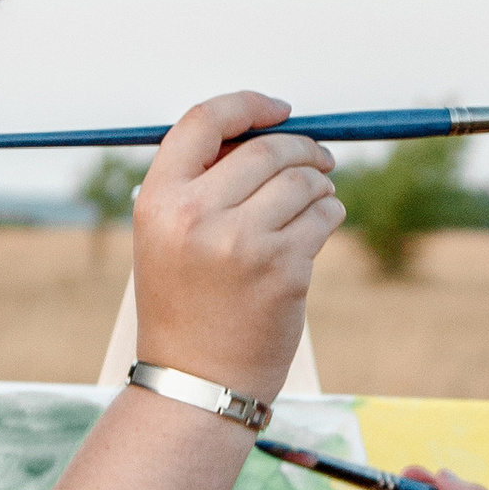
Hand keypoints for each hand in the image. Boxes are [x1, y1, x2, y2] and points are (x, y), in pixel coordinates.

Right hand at [130, 92, 343, 398]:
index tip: (279, 109)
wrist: (196, 383)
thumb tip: (267, 136)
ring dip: (320, 184)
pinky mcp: (284, 269)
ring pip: (302, 182)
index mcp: (158, 201)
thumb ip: (204, 185)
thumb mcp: (169, 239)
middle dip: (302, 148)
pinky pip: (323, 217)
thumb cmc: (186, 308)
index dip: (247, 106)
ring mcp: (242, 243)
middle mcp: (196, 216)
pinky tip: (320, 226)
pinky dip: (330, 213)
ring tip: (318, 199)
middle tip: (319, 157)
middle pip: (265, 149)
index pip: (203, 121)